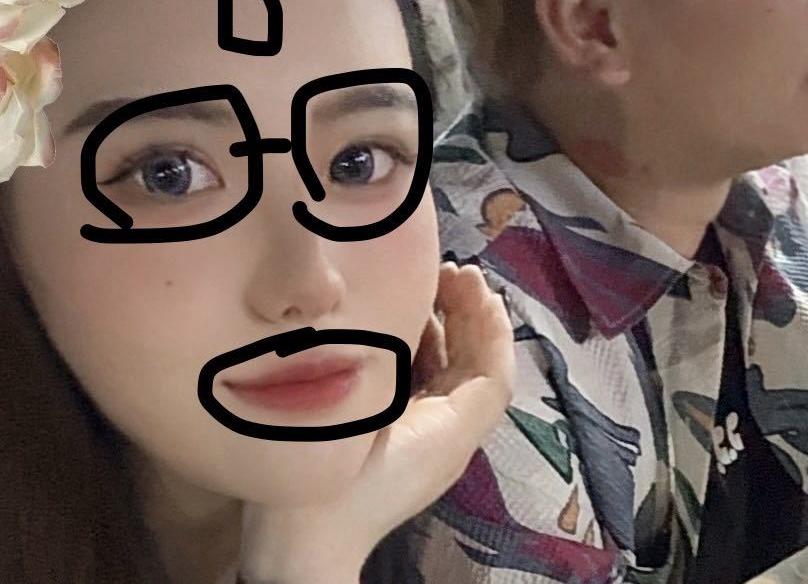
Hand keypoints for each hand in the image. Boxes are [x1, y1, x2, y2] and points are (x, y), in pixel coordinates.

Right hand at [236, 263, 514, 583]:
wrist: (297, 550)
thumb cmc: (339, 480)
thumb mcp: (381, 419)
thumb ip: (418, 372)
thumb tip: (429, 316)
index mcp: (452, 432)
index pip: (494, 371)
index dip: (491, 324)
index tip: (475, 283)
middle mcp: (446, 434)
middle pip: (474, 365)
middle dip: (470, 315)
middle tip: (455, 271)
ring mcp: (422, 437)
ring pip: (449, 371)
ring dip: (446, 327)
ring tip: (432, 284)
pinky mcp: (396, 437)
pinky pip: (423, 383)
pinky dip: (422, 348)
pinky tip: (405, 320)